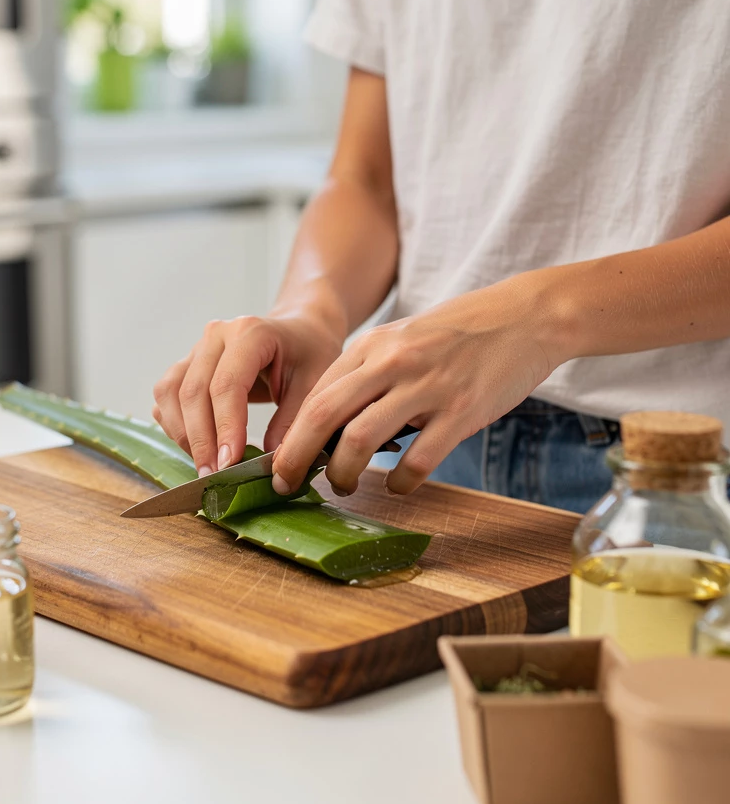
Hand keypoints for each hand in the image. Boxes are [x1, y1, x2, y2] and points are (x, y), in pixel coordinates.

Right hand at [153, 313, 342, 475]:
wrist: (299, 331)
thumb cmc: (308, 355)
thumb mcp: (314, 385)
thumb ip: (291, 423)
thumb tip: (269, 465)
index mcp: (250, 333)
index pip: (227, 384)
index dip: (225, 427)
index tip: (230, 463)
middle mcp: (216, 335)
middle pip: (193, 392)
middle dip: (201, 440)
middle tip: (214, 475)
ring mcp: (197, 348)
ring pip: (170, 393)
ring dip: (183, 434)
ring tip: (205, 465)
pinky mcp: (187, 363)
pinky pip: (167, 395)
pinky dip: (174, 424)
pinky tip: (195, 446)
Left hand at [271, 273, 560, 496]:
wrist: (525, 316)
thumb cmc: (460, 334)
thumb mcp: (403, 340)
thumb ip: (368, 375)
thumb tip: (333, 426)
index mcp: (372, 346)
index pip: (314, 394)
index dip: (290, 433)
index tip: (279, 460)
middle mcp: (391, 363)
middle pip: (323, 415)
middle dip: (295, 457)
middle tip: (285, 483)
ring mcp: (426, 387)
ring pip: (361, 439)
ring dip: (342, 473)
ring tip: (342, 486)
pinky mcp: (461, 411)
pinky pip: (418, 460)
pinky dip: (401, 482)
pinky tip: (399, 486)